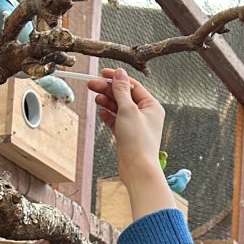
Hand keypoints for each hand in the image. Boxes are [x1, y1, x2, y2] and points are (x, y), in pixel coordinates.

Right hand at [88, 66, 167, 184]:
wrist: (138, 169)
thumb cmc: (138, 142)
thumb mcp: (128, 110)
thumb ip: (122, 91)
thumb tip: (120, 74)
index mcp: (152, 106)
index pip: (133, 86)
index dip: (117, 78)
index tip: (102, 74)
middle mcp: (146, 114)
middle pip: (124, 96)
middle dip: (108, 90)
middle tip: (92, 85)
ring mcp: (136, 125)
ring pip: (119, 108)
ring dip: (108, 102)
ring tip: (96, 98)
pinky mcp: (128, 135)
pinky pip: (117, 120)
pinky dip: (109, 116)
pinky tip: (102, 112)